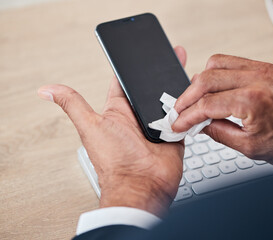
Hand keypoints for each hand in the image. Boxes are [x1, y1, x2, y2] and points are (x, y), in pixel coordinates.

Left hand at [37, 46, 186, 216]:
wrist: (142, 185)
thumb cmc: (115, 161)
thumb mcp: (90, 126)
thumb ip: (73, 104)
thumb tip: (47, 90)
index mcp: (119, 111)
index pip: (126, 82)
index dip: (133, 66)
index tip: (142, 51)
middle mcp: (139, 117)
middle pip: (152, 87)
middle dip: (161, 73)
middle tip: (171, 56)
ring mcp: (158, 125)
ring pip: (170, 100)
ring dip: (176, 89)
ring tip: (183, 72)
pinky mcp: (175, 133)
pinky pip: (185, 116)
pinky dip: (189, 107)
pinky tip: (194, 95)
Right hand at [172, 54, 272, 167]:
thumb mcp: (251, 148)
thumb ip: (219, 133)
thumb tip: (200, 125)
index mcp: (252, 101)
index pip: (206, 105)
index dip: (187, 116)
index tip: (178, 123)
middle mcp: (256, 78)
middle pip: (205, 79)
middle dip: (187, 97)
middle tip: (180, 111)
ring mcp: (262, 69)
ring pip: (216, 63)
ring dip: (200, 81)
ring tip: (195, 99)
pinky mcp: (266, 67)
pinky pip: (233, 62)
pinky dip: (217, 73)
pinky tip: (214, 87)